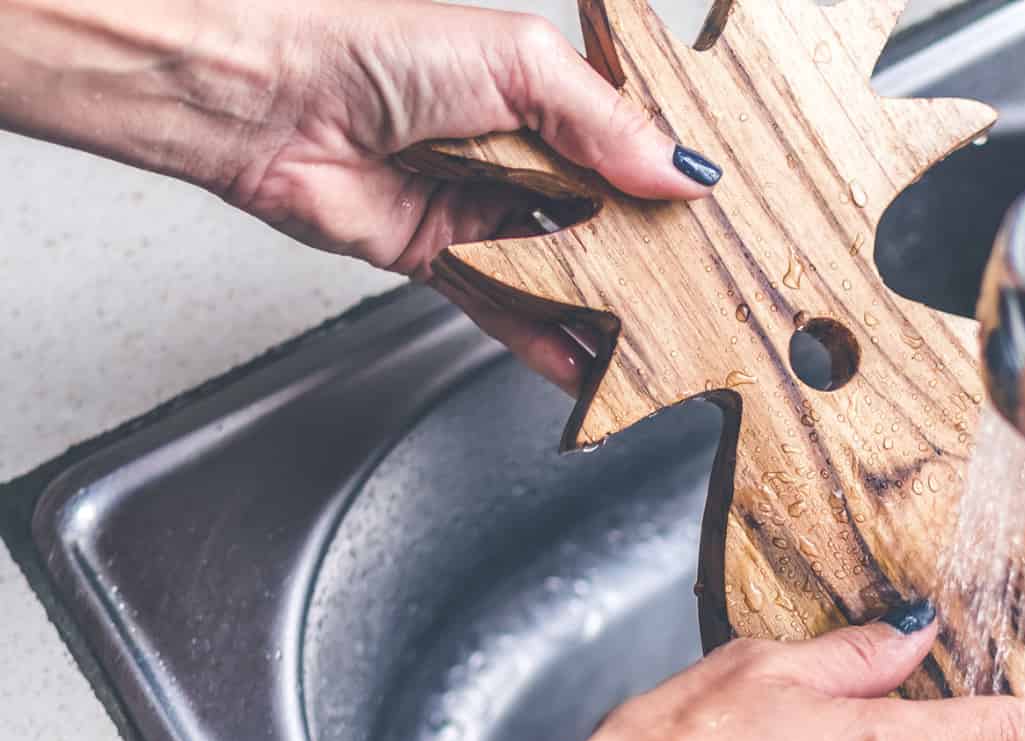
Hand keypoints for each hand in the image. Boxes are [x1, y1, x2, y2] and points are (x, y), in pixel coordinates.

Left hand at [231, 0, 719, 392]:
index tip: (716, 236)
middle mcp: (518, 155)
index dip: (668, 196)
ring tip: (652, 353)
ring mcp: (481, 211)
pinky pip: (507, 312)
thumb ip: (605, 121)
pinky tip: (586, 368)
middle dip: (646, 267)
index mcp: (544, 97)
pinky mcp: (442, 261)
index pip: (629, 156)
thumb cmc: (372, 48)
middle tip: (699, 307)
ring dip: (603, 316)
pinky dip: (545, 344)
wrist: (269, 98)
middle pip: (603, 226)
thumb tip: (681, 171)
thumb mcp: (519, 63)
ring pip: (560, 276)